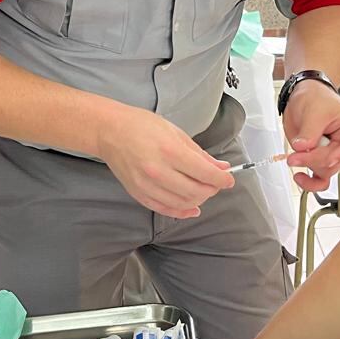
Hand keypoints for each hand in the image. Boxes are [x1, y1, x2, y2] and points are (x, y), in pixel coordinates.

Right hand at [95, 104, 233, 218]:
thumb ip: (200, 154)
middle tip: (216, 183)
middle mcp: (158, 171)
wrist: (110, 132)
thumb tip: (221, 168)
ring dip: (199, 200)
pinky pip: (165, 209)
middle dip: (212, 189)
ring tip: (203, 190)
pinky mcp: (139, 194)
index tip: (229, 179)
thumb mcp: (176, 133)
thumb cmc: (142, 126)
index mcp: (170, 151)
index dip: (222, 179)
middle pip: (196, 191)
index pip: (205, 173)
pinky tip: (192, 208)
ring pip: (183, 203)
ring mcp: (147, 185)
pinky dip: (182, 211)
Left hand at [281, 79, 339, 192]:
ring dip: (308, 167)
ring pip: (324, 172)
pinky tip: (300, 177)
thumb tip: (302, 147)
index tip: (316, 154)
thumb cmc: (317, 97)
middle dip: (313, 160)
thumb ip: (309, 131)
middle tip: (294, 155)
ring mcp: (331, 153)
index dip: (333, 155)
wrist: (304, 95)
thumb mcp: (314, 110)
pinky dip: (309, 182)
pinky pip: (319, 179)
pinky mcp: (318, 159)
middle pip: (333, 163)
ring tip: (293, 158)